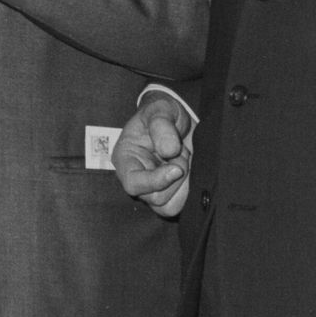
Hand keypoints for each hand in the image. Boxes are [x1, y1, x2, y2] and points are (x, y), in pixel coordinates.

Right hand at [113, 92, 195, 216]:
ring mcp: (153, 189)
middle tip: (181, 152)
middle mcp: (136, 178)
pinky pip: (180, 204)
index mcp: (125, 159)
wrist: (177, 119)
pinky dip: (189, 189)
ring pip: (168, 206)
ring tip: (183, 159)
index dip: (156, 181)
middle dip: (175, 177)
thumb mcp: (160, 109)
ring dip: (183, 184)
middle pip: (155, 198)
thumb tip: (169, 150)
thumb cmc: (162, 112)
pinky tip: (190, 170)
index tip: (177, 168)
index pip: (133, 184)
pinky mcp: (169, 193)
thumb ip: (161, 126)